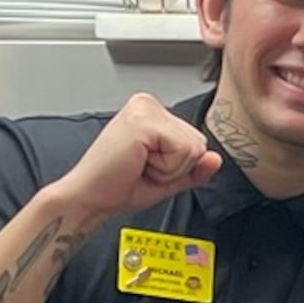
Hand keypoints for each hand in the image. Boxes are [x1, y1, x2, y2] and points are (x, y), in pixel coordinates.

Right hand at [42, 92, 221, 225]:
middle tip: (141, 168)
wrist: (88, 198)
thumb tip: (215, 158)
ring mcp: (144, 109)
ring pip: (193, 147)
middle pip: (199, 141)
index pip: (196, 139)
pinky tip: (137, 163)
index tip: (146, 167)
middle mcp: (148, 104)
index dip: (177, 165)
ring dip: (168, 168)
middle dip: (175, 166)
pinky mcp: (142, 121)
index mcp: (152, 112)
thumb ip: (195, 169)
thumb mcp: (168, 178)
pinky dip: (164, 169)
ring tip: (138, 165)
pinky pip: (183, 151)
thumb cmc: (118, 186)